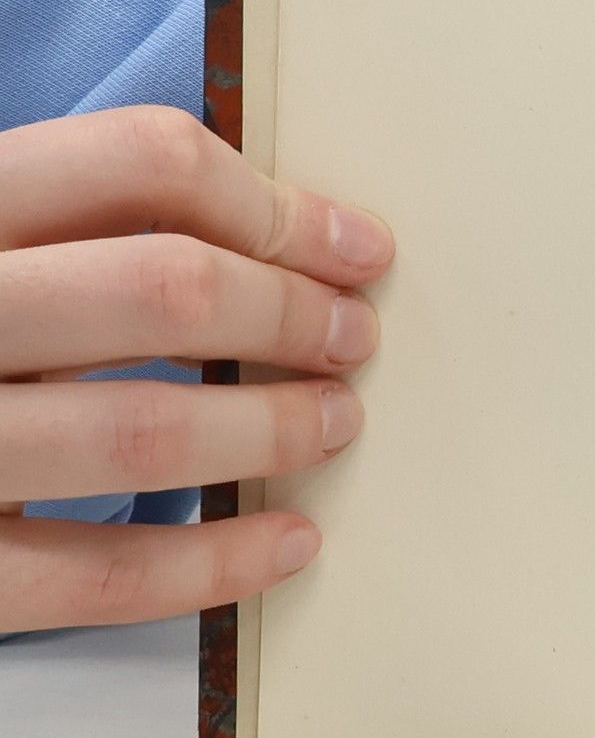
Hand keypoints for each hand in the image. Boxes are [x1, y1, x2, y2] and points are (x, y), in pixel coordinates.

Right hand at [0, 106, 392, 630]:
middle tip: (354, 339)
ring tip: (334, 423)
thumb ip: (90, 230)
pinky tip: (289, 541)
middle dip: (290, 314)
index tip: (360, 249)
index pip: (140, 160)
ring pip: (139, 433)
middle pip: (161, 287)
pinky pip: (91, 577)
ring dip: (269, 430)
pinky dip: (212, 563)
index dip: (276, 204)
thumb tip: (302, 237)